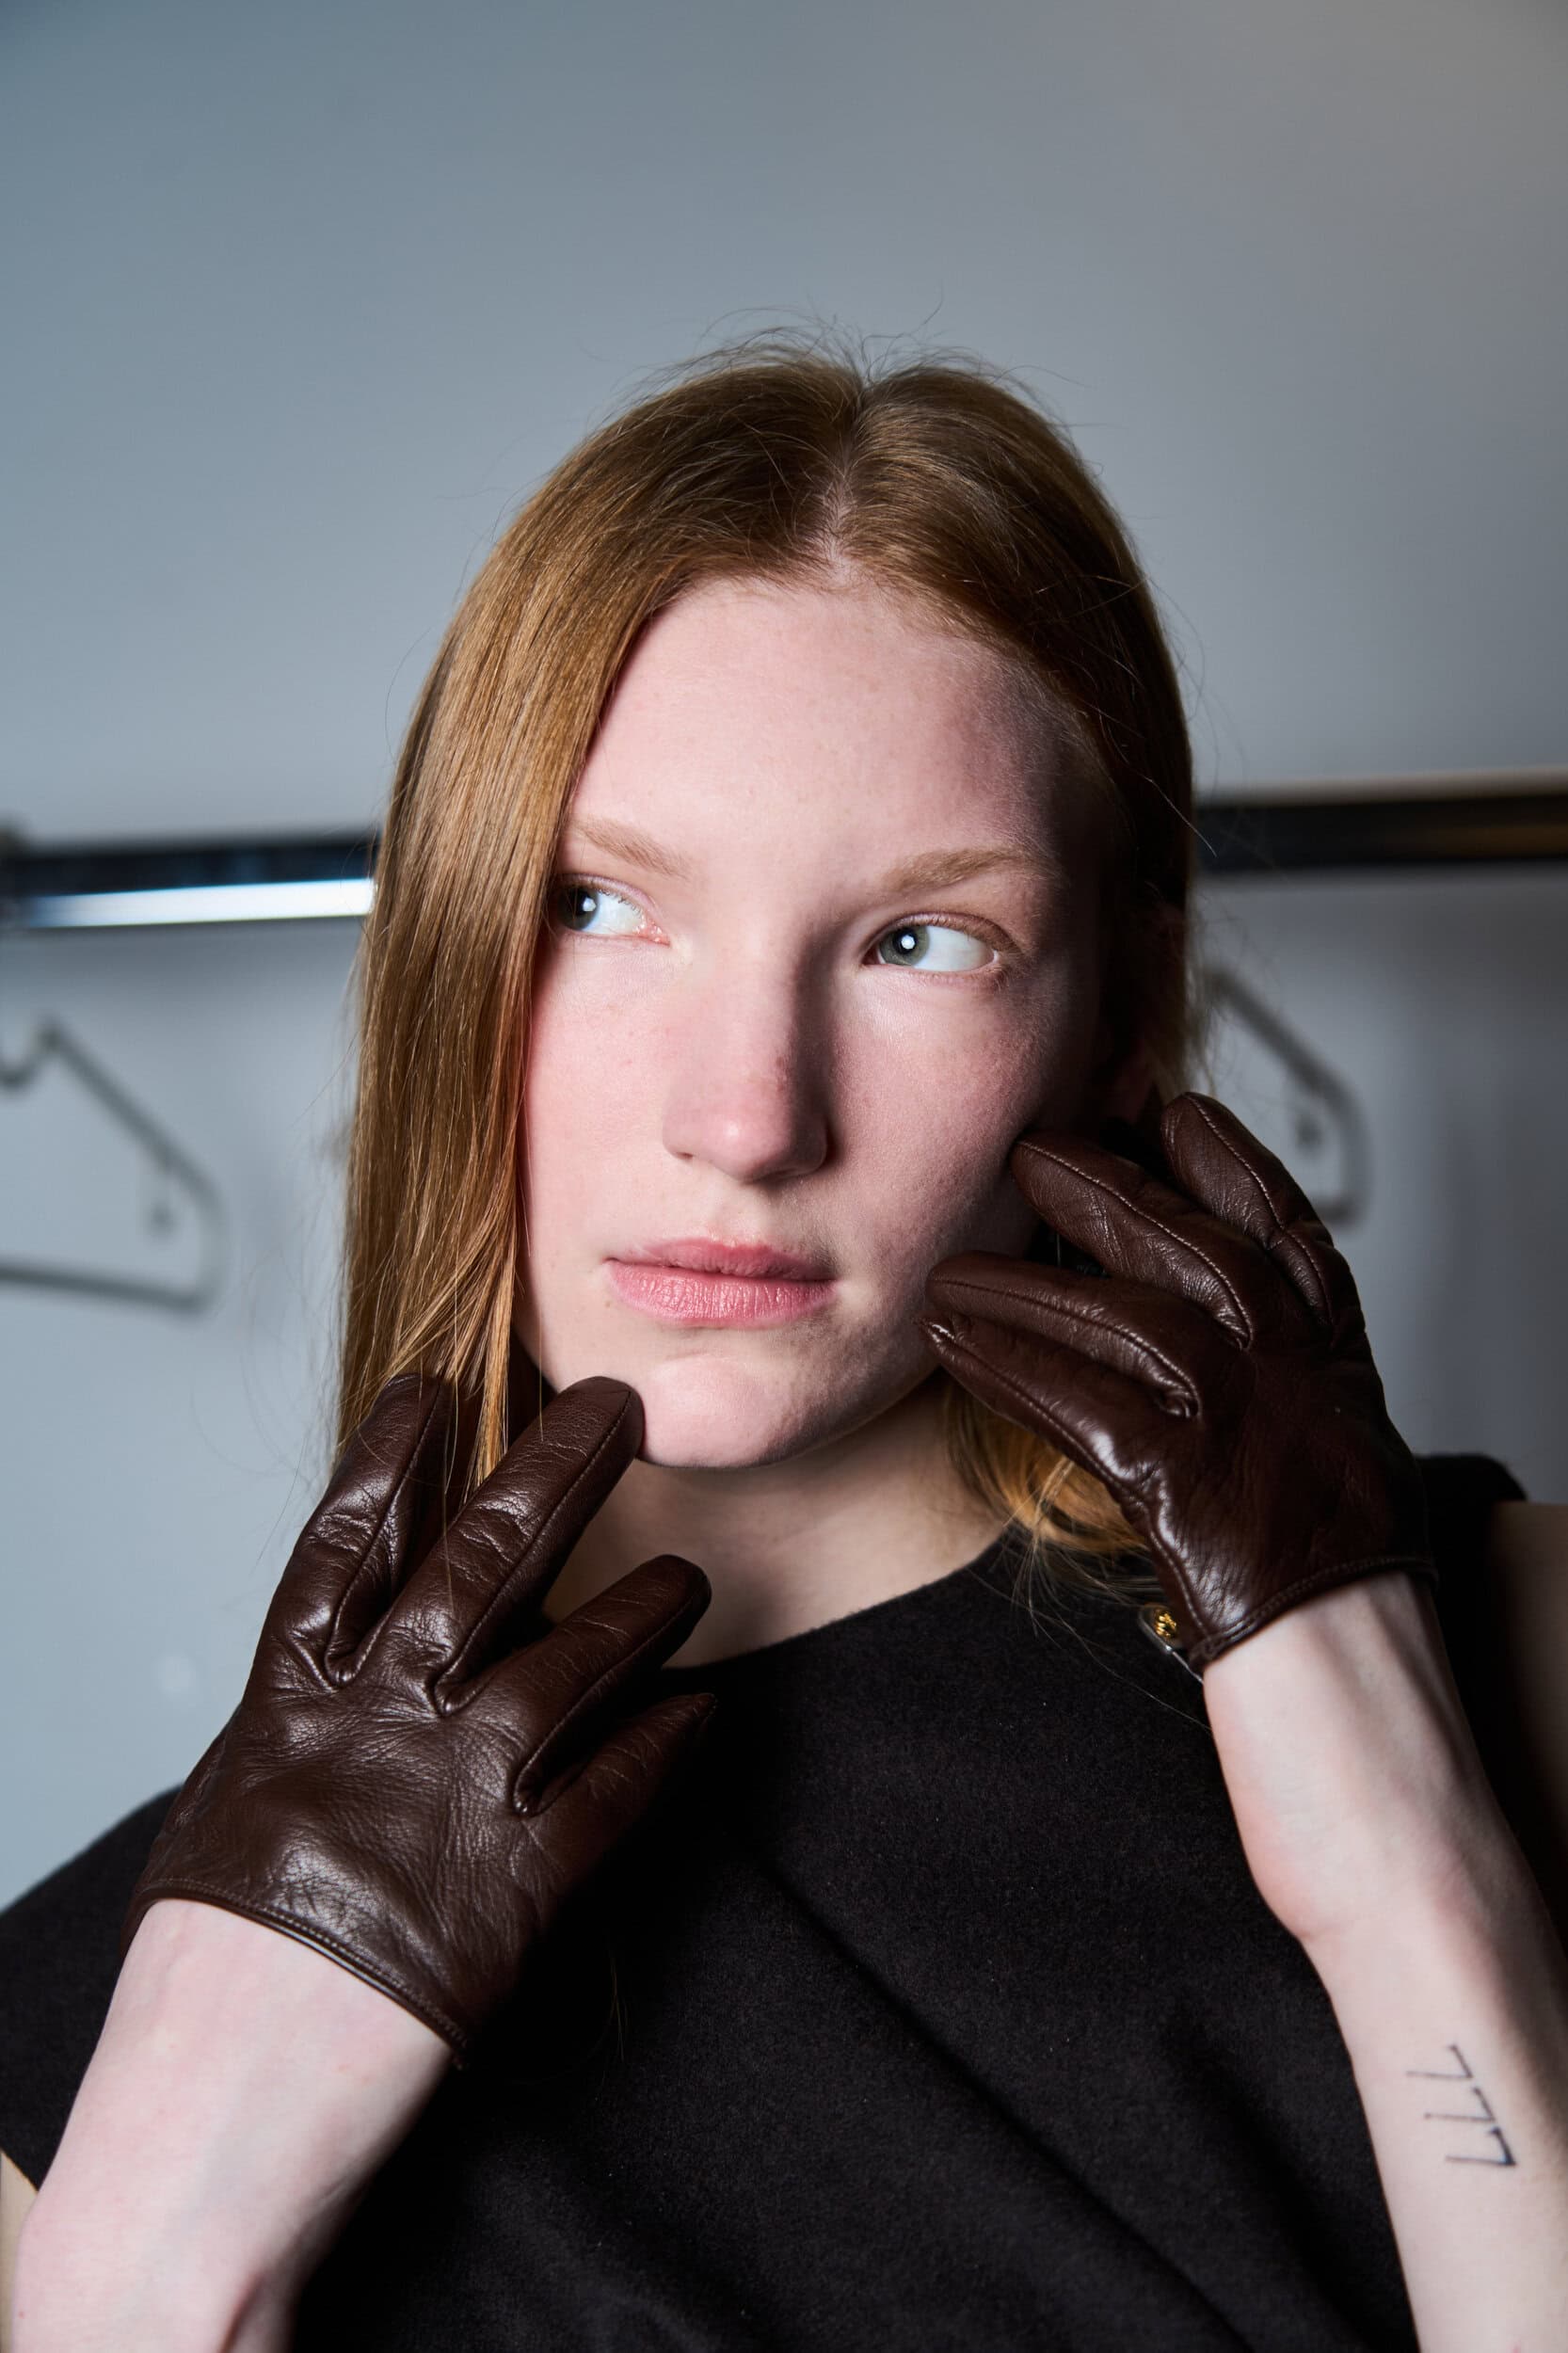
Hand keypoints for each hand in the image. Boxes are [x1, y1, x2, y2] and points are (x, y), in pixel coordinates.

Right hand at [119, 1372, 717, 2067]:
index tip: (432, 1384)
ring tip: (691, 1570)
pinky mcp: (517, 1884)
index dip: (391, 1455)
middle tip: (614, 1404)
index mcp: (294, 1699)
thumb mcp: (229, 1806)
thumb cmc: (212, 1970)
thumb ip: (300, 1724)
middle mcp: (379, 1722)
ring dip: (643, 1610)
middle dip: (553, 1471)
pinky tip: (706, 1711)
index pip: (345, 1542)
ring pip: (571, 1662)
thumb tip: (337, 1665)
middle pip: (479, 1563)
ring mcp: (453, 1795)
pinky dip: (666, 1745)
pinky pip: (616, 1791)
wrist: (223, 2103)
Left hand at [914, 1091, 1435, 1668]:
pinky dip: (1009, 1365)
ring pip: (1125, 1318)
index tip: (1165, 1109)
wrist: (1357, 1665)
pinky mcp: (1184, 1484)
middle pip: (1191, 1247)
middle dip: (1107, 1189)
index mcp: (1330, 1350)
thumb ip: (1282, 1362)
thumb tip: (1210, 1304)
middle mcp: (1290, 1368)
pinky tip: (952, 1341)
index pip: (1281, 1224)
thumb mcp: (1335, 1434)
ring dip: (1029, 1284)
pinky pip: (1081, 1404)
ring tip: (951, 1265)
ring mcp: (1239, 1421)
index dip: (1223, 1159)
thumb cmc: (1337, 1559)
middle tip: (1031, 1149)